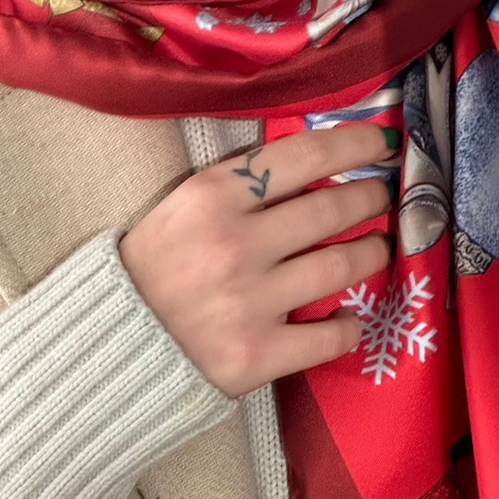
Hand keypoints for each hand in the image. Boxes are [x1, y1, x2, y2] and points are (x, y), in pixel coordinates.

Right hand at [119, 124, 394, 397]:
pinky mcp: (256, 355)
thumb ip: (246, 181)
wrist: (113, 338)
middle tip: (383, 195)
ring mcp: (248, 302)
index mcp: (214, 195)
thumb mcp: (189, 200)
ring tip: (378, 247)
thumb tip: (322, 161)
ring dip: (373, 252)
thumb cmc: (159, 258)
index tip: (385, 143)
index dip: (357, 144)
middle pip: (332, 209)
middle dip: (372, 197)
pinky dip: (349, 324)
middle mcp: (235, 244)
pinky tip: (349, 316)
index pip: (306, 155)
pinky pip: (330, 337)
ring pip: (342, 266)